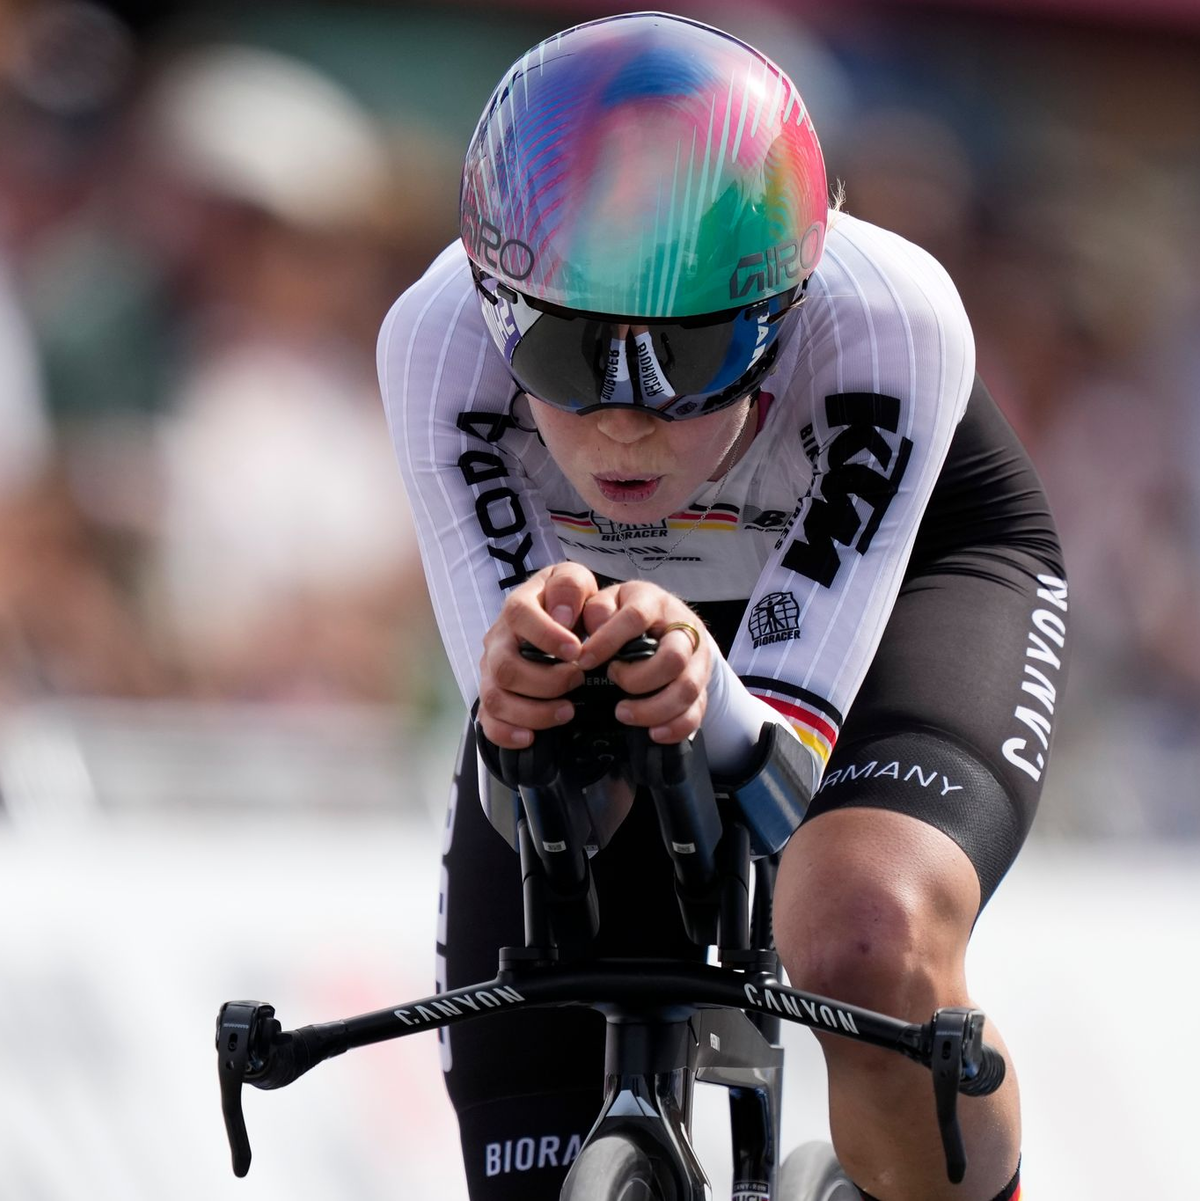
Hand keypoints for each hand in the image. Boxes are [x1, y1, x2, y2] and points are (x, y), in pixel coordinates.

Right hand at [477, 563, 595, 747]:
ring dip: (533, 712)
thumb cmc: (565, 601)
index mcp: (518, 607)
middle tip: (577, 681)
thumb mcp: (572, 579)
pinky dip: (506, 733)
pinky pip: (487, 721)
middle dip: (546, 682)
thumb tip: (563, 615)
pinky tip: (531, 737)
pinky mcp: (493, 694)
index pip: (519, 616)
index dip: (547, 636)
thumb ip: (569, 586)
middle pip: (506, 668)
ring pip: (495, 699)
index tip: (577, 652)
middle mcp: (498, 640)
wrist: (554, 615)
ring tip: (566, 711)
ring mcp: (490, 670)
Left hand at [578, 581, 709, 743]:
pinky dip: (676, 726)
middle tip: (613, 681)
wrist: (670, 621)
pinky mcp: (703, 685)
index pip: (636, 618)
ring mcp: (697, 659)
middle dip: (638, 679)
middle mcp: (683, 630)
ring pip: (687, 688)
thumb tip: (590, 630)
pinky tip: (654, 732)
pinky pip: (697, 711)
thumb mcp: (612, 600)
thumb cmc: (632, 613)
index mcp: (655, 603)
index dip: (607, 641)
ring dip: (654, 708)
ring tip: (624, 714)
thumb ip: (597, 610)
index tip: (583, 661)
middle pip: (673, 658)